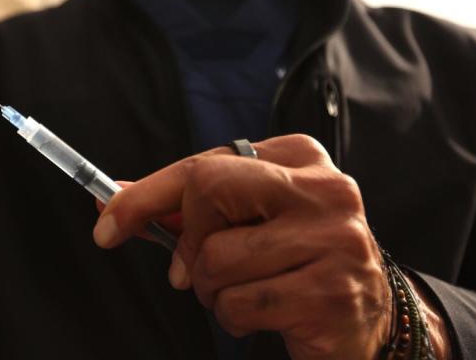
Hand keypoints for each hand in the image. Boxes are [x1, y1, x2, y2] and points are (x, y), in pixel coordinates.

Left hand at [93, 135, 390, 359]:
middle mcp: (324, 189)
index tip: (106, 222)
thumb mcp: (248, 220)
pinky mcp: (331, 292)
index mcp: (300, 158)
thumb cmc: (294, 261)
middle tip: (190, 271)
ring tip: (245, 292)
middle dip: (186, 241)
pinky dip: (235, 318)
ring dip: (212, 290)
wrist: (370, 318)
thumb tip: (113, 195)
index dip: (145, 194)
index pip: (204, 164)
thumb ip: (188, 206)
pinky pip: (239, 304)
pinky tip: (265, 314)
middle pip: (207, 190)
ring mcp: (333, 239)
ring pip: (216, 258)